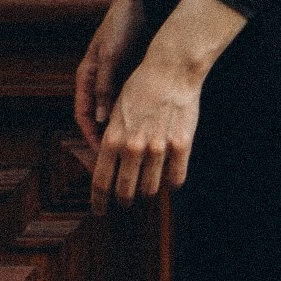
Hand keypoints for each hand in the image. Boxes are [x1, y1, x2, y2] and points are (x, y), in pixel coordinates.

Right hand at [74, 0, 146, 156]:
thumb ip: (103, 86)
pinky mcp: (129, 76)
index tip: (100, 154)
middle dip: (106, 137)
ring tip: (133, 147)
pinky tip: (146, 126)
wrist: (138, 3)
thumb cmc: (120, 26)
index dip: (89, 135)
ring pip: (113, 112)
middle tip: (118, 156)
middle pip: (98, 117)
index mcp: (86, 77)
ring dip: (120, 128)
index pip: (82, 114)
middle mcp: (97, 81)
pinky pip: (127, 102)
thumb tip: (99, 120)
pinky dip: (133, 115)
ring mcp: (113, 79)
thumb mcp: (110, 56)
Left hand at [89, 44, 203, 210]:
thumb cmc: (141, 86)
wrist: (171, 69)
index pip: (101, 182)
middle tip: (126, 201)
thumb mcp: (117, 111)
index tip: (99, 211)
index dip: (99, 202)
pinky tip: (169, 177)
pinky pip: (175, 180)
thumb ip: (113, 140)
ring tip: (148, 186)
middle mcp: (133, 147)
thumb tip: (107, 167)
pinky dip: (171, 183)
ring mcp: (158, 148)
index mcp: (113, 138)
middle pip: (125, 193)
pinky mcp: (181, 146)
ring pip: (150, 190)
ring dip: (147, 192)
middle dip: (124, 200)